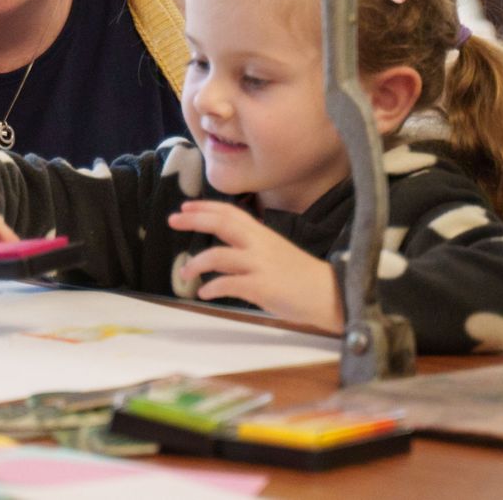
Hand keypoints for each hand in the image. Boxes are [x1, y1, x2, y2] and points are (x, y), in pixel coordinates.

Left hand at [168, 200, 342, 329]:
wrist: (330, 294)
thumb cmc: (301, 276)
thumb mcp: (276, 252)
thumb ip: (253, 246)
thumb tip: (228, 249)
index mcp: (262, 234)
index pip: (230, 212)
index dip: (206, 207)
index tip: (185, 207)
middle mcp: (259, 244)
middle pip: (221, 223)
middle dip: (194, 220)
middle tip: (172, 220)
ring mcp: (259, 265)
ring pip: (218, 255)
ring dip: (196, 263)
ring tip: (185, 273)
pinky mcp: (261, 287)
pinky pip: (227, 284)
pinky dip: (212, 288)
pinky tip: (205, 293)